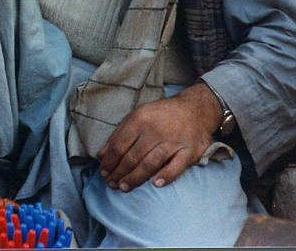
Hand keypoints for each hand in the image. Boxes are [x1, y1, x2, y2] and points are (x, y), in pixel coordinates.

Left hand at [96, 82, 223, 191]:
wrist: (194, 109)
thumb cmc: (160, 115)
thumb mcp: (136, 116)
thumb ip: (118, 135)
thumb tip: (101, 155)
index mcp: (139, 120)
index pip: (119, 145)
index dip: (109, 161)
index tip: (103, 172)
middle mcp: (155, 130)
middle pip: (132, 157)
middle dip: (119, 173)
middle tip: (111, 184)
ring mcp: (172, 141)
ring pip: (150, 163)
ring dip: (135, 178)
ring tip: (124, 187)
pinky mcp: (189, 151)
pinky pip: (176, 167)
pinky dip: (166, 176)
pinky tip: (155, 184)